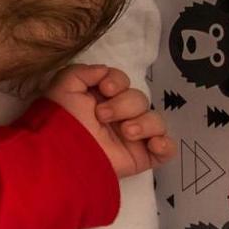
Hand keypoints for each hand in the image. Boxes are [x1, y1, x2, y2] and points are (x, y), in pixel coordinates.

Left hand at [44, 64, 175, 177]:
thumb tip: (104, 71)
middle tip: (102, 116)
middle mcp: (119, 117)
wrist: (64, 155)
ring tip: (126, 132)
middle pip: (140, 99)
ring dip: (144, 123)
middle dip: (124, 105)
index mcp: (101, 100)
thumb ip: (81, 72)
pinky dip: (165, 144)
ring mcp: (132, 137)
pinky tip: (153, 144)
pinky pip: (167, 149)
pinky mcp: (142, 157)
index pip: (123, 82)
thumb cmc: (61, 121)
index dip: (118, 81)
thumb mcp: (62, 89)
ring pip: (156, 121)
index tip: (106, 89)